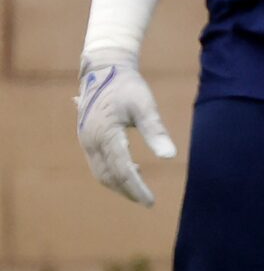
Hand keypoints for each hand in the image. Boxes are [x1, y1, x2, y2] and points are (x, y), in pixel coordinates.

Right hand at [75, 56, 175, 206]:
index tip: (151, 201)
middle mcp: (91, 141)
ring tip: (139, 191)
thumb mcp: (145, 105)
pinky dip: (112, 172)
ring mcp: (86, 140)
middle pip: (108, 176)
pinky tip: (132, 170)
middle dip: (127, 191)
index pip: (122, 170)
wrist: (104, 69)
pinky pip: (97, 163)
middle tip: (147, 201)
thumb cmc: (127, 86)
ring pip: (100, 172)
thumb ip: (156, 131)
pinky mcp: (86, 137)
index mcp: (106, 135)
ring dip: (118, 184)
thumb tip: (169, 156)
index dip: (136, 188)